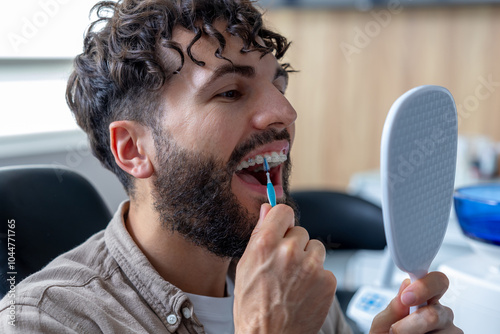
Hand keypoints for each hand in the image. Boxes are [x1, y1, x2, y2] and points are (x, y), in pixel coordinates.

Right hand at [234, 204, 335, 333]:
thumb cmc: (253, 307)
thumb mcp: (246, 266)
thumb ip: (259, 233)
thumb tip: (267, 209)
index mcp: (266, 243)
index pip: (284, 211)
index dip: (283, 221)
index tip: (282, 230)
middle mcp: (290, 251)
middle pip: (300, 231)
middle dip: (294, 245)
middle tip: (283, 268)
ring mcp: (311, 266)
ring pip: (316, 248)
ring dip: (308, 260)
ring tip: (293, 281)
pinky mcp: (327, 281)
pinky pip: (324, 268)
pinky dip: (317, 278)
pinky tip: (303, 292)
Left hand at [370, 271, 462, 333]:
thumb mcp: (384, 323)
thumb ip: (394, 307)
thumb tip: (406, 285)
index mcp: (423, 299)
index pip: (437, 281)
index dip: (424, 287)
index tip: (406, 298)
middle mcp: (441, 313)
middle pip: (435, 314)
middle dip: (412, 325)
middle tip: (397, 331)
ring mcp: (450, 330)